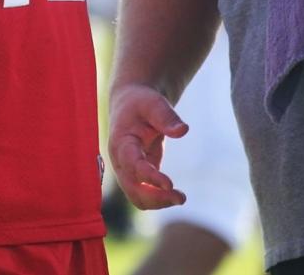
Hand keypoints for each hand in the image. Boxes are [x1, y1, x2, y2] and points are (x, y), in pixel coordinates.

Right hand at [107, 83, 188, 208]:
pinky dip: (159, 198)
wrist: (132, 103)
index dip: (150, 177)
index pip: (133, 165)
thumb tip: (183, 130)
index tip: (170, 184)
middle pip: (132, 189)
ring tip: (181, 198)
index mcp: (121, 143)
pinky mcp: (138, 174)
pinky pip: (145, 193)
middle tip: (181, 197)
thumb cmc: (142, 102)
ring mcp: (127, 170)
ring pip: (137, 196)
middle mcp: (121, 161)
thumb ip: (167, 117)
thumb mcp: (154, 103)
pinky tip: (176, 195)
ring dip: (158, 202)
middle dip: (155, 197)